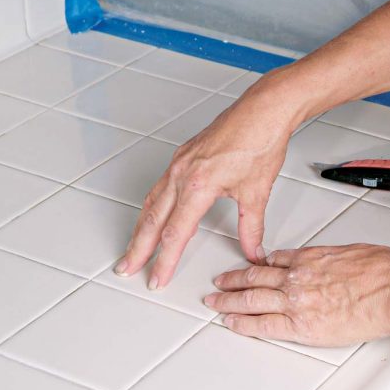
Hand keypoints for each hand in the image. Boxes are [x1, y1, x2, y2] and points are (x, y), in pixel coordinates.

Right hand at [114, 78, 301, 288]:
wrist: (263, 110)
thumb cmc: (260, 141)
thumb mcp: (257, 192)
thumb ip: (251, 227)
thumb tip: (253, 250)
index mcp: (198, 185)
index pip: (175, 233)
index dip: (165, 260)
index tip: (158, 278)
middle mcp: (182, 173)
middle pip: (153, 219)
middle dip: (138, 248)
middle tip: (126, 268)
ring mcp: (180, 162)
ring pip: (152, 201)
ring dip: (141, 228)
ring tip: (134, 248)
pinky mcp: (184, 155)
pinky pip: (160, 186)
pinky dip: (152, 205)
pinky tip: (153, 214)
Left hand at [203, 244, 389, 346]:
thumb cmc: (382, 270)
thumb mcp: (353, 250)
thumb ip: (334, 257)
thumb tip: (335, 261)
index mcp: (310, 257)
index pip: (274, 260)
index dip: (258, 265)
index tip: (250, 267)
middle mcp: (297, 277)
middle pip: (254, 278)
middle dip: (232, 280)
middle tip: (219, 282)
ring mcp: (296, 302)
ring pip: (251, 300)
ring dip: (228, 301)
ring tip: (215, 302)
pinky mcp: (301, 326)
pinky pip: (263, 325)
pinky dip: (243, 324)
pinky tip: (232, 323)